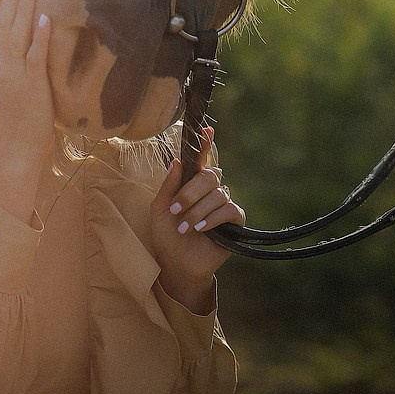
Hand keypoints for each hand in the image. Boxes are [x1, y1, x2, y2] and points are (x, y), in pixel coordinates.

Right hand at [0, 0, 53, 219]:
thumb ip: (23, 60)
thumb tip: (36, 37)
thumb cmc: (21, 118)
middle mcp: (3, 63)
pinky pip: (33, 57)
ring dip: (24, 7)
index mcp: (0, 62)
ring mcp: (15, 74)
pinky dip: (38, 37)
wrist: (16, 147)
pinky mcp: (29, 86)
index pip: (3, 22)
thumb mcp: (18, 83)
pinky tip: (44, 18)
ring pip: (17, 34)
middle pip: (6, 20)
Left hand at [149, 126, 244, 312]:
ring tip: (185, 227)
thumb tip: (177, 161)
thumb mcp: (160, 209)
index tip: (207, 130)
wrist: (176, 263)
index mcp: (191, 184)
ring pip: (217, 193)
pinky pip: (229, 209)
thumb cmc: (166, 235)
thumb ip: (169, 186)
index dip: (205, 144)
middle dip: (190, 192)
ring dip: (197, 210)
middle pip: (210, 175)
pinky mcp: (234, 222)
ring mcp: (223, 205)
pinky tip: (201, 229)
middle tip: (177, 209)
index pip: (201, 160)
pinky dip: (212, 218)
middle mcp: (210, 191)